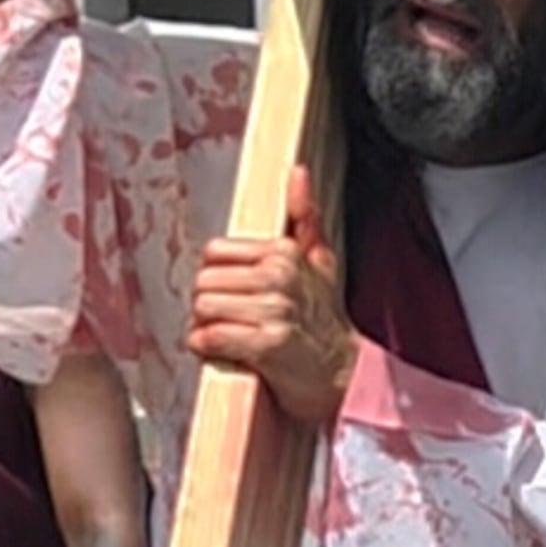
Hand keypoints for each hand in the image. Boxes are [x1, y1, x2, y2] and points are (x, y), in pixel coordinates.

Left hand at [187, 167, 359, 424]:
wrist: (343, 374)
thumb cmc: (322, 320)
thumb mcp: (318, 263)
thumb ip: (304, 218)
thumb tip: (298, 172)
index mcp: (285, 252)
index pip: (214, 253)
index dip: (217, 277)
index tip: (234, 295)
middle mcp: (280, 276)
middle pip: (203, 282)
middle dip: (208, 305)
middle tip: (230, 320)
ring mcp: (274, 310)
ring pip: (203, 309)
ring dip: (206, 328)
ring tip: (229, 336)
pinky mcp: (267, 344)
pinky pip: (210, 337)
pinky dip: (208, 348)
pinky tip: (227, 352)